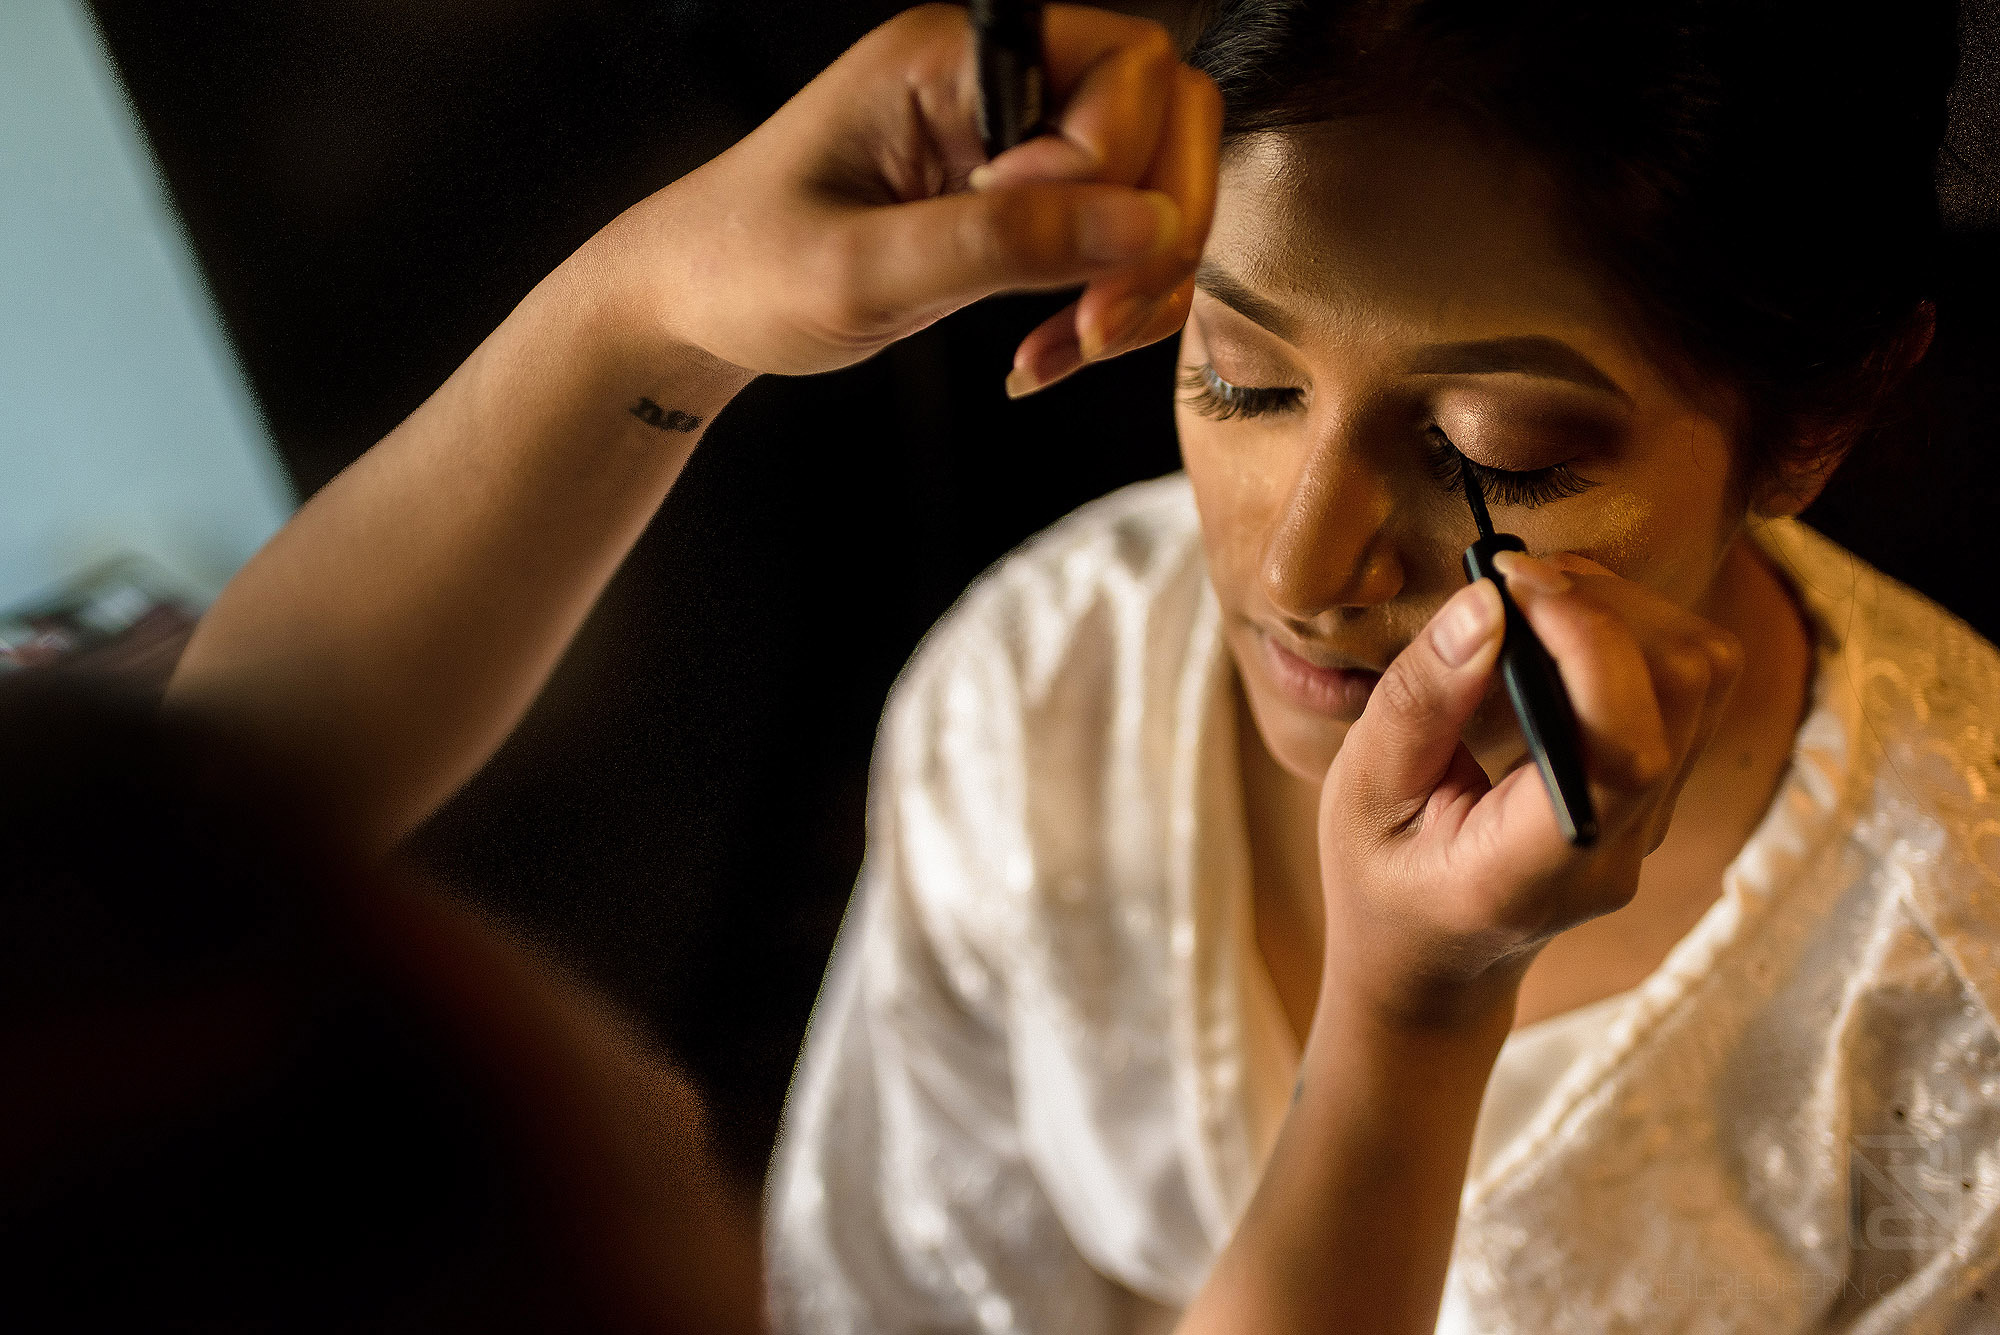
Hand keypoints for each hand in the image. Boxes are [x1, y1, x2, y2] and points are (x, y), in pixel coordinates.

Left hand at [616, 4, 1218, 387]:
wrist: (693, 309)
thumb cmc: (742, 269)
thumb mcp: (861, 269)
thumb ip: (1003, 242)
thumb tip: (1145, 227)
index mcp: (952, 56)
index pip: (1122, 68)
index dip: (1106, 164)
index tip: (1021, 234)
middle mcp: (997, 84)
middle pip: (1166, 118)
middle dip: (1155, 231)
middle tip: (1098, 324)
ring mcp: (1016, 144)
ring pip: (1156, 186)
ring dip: (1140, 282)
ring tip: (1065, 352)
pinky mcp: (1023, 205)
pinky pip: (1119, 241)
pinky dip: (1110, 305)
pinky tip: (1050, 354)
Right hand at [1314, 552, 1744, 1031]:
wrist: (1431, 965)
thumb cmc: (1381, 879)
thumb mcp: (1361, 791)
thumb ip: (1419, 701)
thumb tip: (1486, 604)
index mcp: (1533, 868)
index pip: (1622, 750)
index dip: (1591, 643)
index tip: (1514, 581)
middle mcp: (1619, 850)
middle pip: (1687, 692)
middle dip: (1609, 604)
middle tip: (1514, 577)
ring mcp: (1652, 825)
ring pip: (1704, 678)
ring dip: (1627, 610)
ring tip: (1535, 597)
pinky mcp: (1658, 793)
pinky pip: (1685, 689)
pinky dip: (1630, 633)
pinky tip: (1555, 631)